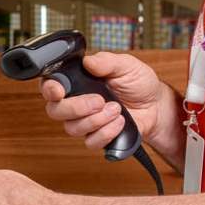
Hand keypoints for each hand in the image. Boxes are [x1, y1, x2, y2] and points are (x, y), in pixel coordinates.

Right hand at [42, 51, 173, 154]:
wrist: (156, 106)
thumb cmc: (138, 83)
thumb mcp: (126, 65)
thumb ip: (106, 62)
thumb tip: (88, 61)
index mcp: (77, 81)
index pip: (50, 85)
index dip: (49, 89)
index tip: (59, 91)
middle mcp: (76, 103)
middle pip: (55, 111)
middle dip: (76, 108)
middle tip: (99, 101)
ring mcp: (85, 122)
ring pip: (72, 128)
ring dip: (96, 120)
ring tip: (117, 109)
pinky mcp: (97, 137)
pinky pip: (90, 142)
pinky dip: (106, 133)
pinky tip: (120, 122)